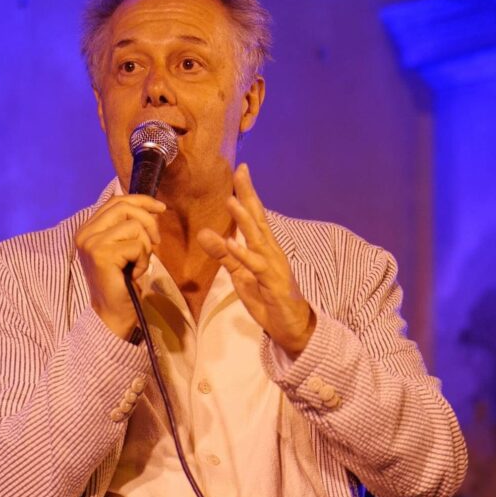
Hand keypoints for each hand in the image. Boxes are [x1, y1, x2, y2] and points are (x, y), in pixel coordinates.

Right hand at [75, 194, 165, 338]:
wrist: (112, 313)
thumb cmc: (122, 281)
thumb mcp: (126, 247)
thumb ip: (130, 225)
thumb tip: (153, 207)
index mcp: (88, 228)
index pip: (116, 200)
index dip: (141, 200)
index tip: (161, 208)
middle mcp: (85, 233)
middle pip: (124, 207)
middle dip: (148, 221)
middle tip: (156, 241)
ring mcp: (91, 243)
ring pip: (134, 226)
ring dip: (145, 246)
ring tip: (137, 264)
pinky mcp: (101, 255)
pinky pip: (136, 245)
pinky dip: (143, 260)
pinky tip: (134, 273)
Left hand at [197, 163, 314, 356]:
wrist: (291, 326)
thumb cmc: (267, 297)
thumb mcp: (240, 274)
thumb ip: (224, 254)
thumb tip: (204, 232)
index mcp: (264, 247)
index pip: (255, 215)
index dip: (247, 193)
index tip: (240, 170)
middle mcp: (271, 251)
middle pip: (259, 218)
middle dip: (249, 195)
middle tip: (241, 172)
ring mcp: (274, 266)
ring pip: (258, 239)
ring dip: (245, 220)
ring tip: (232, 201)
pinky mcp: (273, 283)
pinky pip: (256, 267)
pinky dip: (244, 255)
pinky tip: (232, 244)